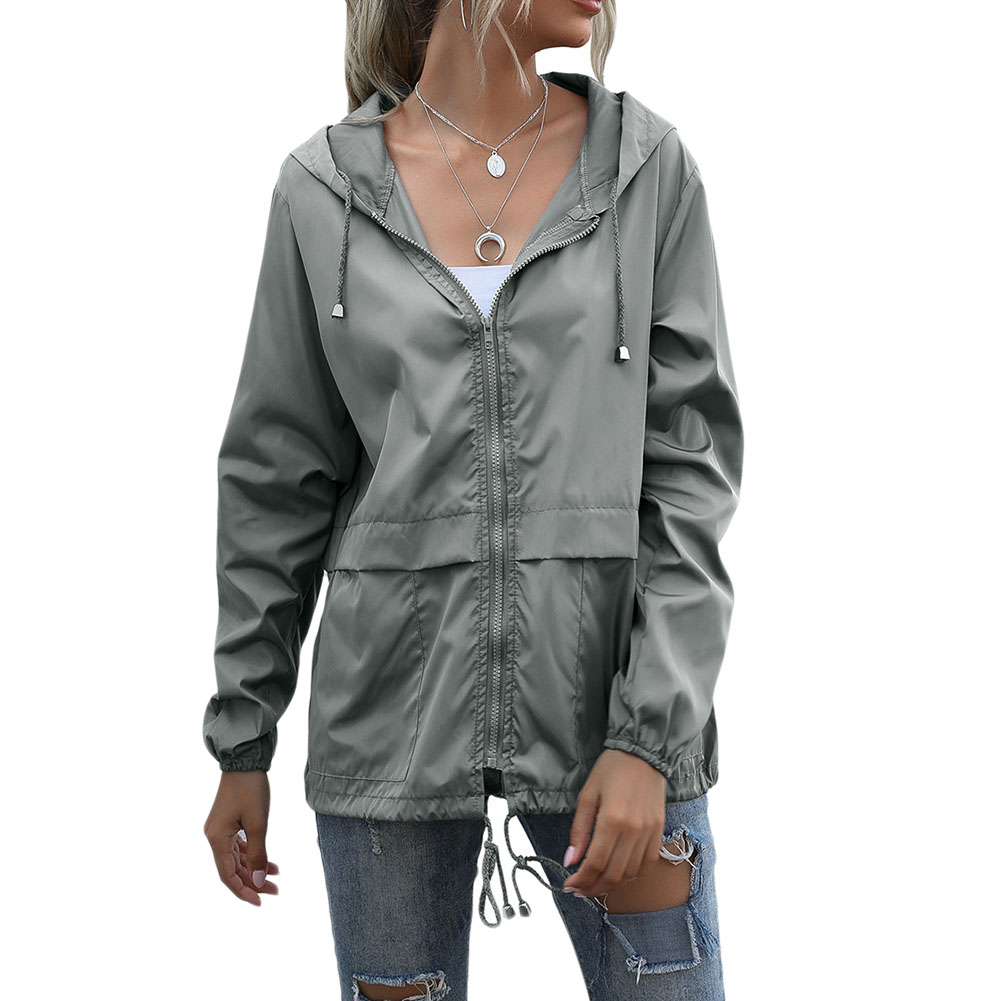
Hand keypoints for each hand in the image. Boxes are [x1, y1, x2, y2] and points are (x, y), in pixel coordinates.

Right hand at [204, 770, 279, 904]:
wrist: (245, 761)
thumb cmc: (251, 789)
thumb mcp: (258, 823)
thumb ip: (257, 855)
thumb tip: (257, 882)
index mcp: (216, 839)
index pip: (227, 875)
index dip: (243, 891)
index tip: (261, 901)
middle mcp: (214, 837)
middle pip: (232, 869)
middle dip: (253, 881)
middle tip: (276, 890)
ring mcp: (221, 830)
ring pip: (237, 859)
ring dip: (255, 869)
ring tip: (276, 877)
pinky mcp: (229, 823)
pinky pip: (239, 847)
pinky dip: (253, 855)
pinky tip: (270, 862)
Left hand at [561, 748, 666, 898]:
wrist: (642, 753)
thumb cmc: (611, 770)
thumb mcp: (587, 795)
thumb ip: (579, 830)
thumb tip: (570, 860)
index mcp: (612, 820)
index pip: (595, 863)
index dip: (580, 880)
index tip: (568, 885)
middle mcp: (634, 830)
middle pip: (613, 874)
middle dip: (593, 888)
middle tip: (579, 890)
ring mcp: (650, 832)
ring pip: (631, 874)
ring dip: (612, 884)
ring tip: (596, 884)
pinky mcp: (660, 831)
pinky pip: (647, 864)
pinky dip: (632, 875)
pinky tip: (619, 874)